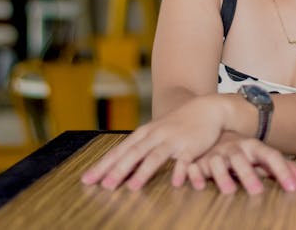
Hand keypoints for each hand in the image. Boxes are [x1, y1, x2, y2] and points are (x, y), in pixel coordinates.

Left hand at [81, 95, 225, 189]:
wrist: (207, 108)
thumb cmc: (178, 123)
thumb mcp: (156, 131)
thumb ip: (139, 147)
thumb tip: (117, 164)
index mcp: (145, 133)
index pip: (120, 150)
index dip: (103, 165)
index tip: (87, 179)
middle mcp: (156, 135)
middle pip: (133, 153)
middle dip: (117, 170)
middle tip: (103, 186)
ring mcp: (173, 140)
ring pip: (156, 156)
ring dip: (143, 172)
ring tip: (131, 187)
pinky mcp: (191, 146)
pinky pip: (185, 160)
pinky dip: (180, 171)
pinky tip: (176, 183)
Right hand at [185, 132, 295, 194]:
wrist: (213, 131)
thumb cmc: (243, 151)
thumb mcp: (263, 158)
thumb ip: (285, 168)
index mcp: (254, 147)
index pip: (271, 157)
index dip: (282, 171)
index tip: (293, 188)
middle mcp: (235, 149)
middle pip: (243, 161)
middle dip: (249, 176)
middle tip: (258, 193)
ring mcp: (216, 153)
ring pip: (218, 163)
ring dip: (222, 176)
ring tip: (228, 191)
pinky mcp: (198, 160)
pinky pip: (194, 167)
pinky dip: (194, 175)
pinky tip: (197, 186)